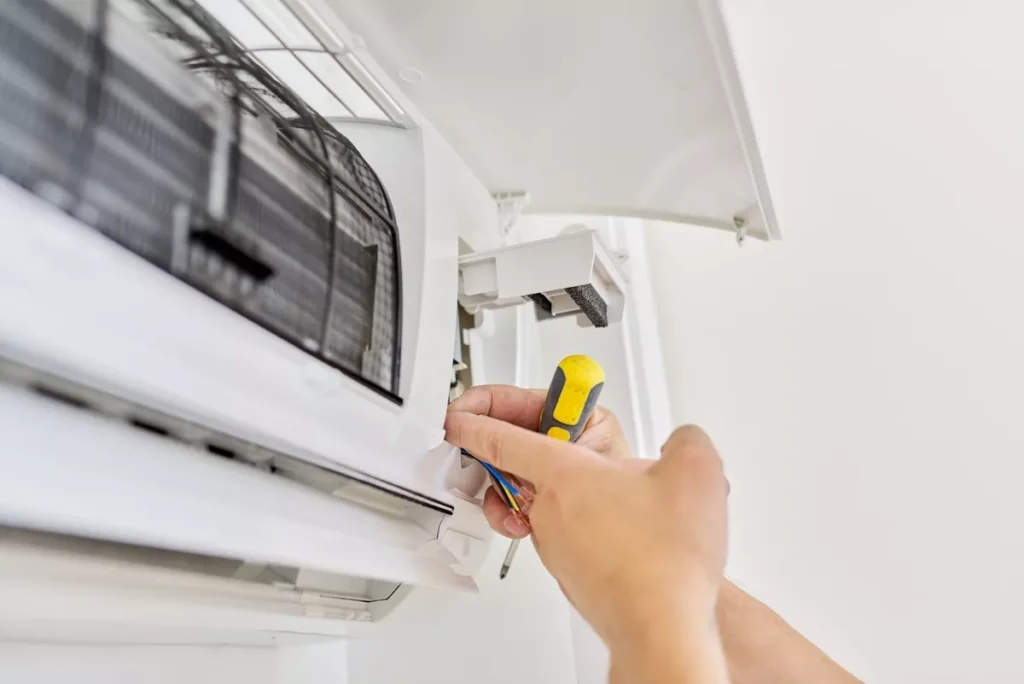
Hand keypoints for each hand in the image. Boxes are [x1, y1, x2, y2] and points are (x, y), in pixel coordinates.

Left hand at [445, 385, 728, 663]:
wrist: (662, 628)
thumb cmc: (663, 561)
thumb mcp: (695, 471)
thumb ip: (686, 440)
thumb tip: (683, 444)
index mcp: (564, 474)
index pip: (501, 438)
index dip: (476, 419)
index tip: (459, 416)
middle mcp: (549, 510)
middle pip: (524, 468)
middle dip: (542, 447)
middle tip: (574, 435)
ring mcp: (557, 546)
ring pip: (550, 503)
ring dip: (574, 489)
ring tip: (621, 493)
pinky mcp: (571, 573)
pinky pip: (569, 534)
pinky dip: (588, 522)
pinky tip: (627, 529)